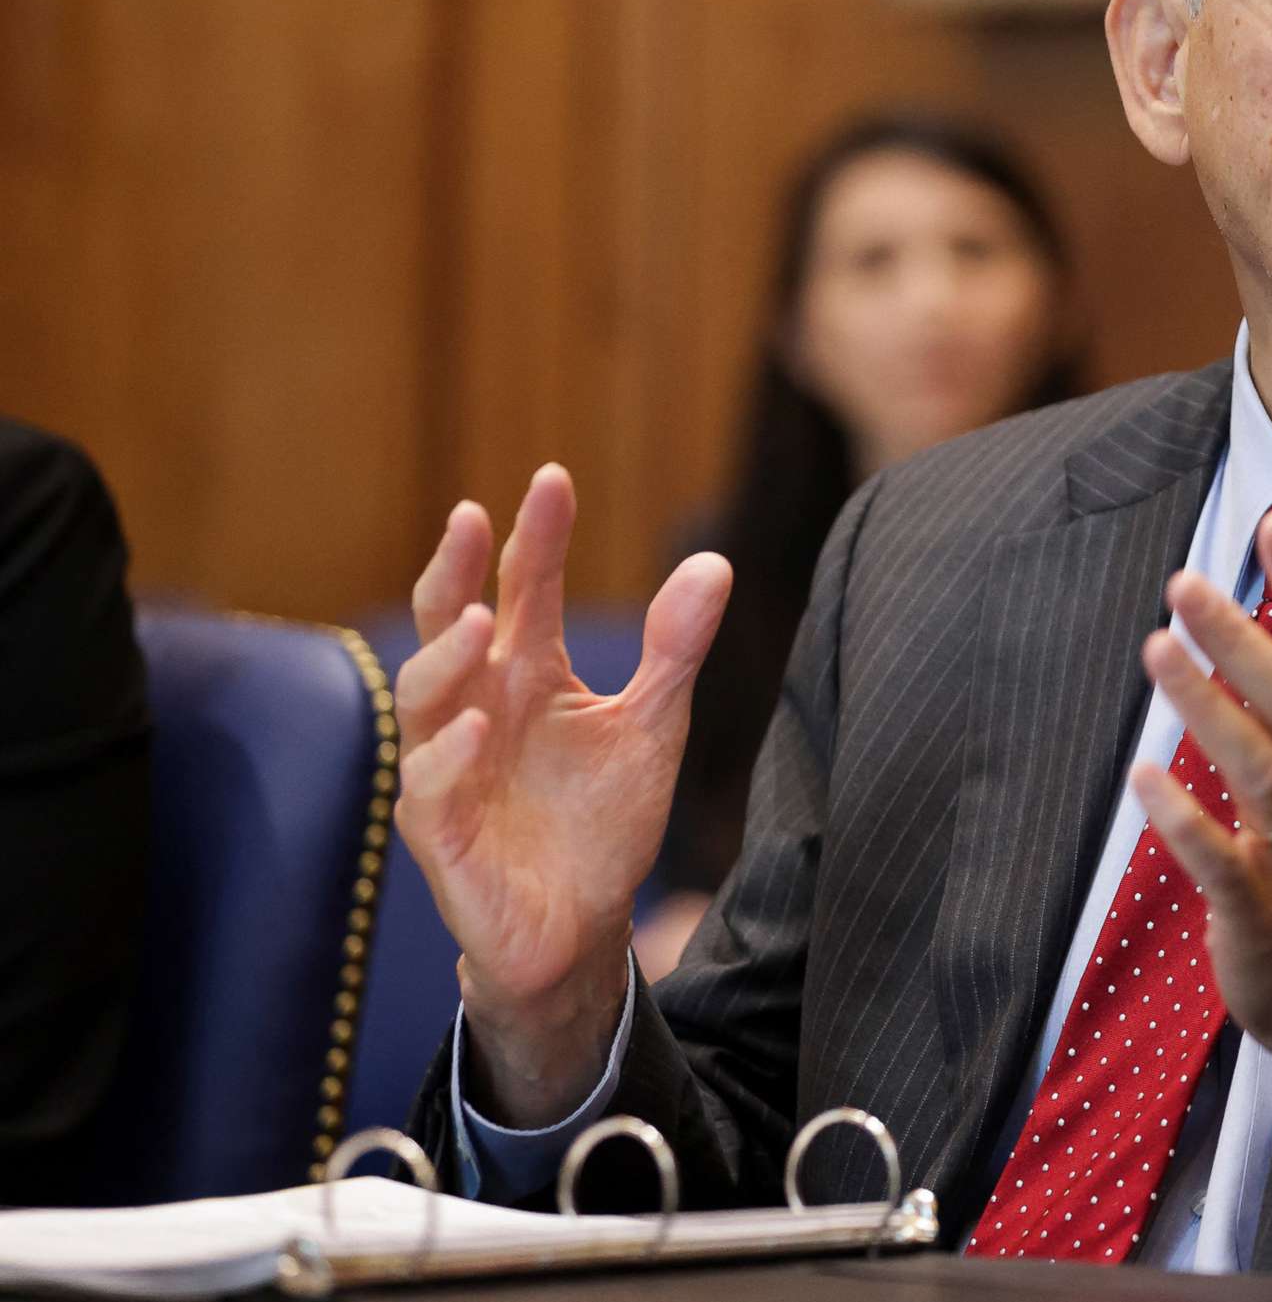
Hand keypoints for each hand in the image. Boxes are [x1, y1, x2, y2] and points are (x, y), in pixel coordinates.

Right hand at [392, 465, 730, 1123]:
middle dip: (454, 571)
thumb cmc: (602, 821)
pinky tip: (476, 726)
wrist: (581, 928)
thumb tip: (714, 561)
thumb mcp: (652, 726)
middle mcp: (477, 707)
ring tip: (482, 619)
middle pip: (449, 623)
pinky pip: (430, 788)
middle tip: (471, 517)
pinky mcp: (442, 833)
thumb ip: (672, 649)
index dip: (535, 536)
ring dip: (446, 656)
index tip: (553, 478)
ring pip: (422, 697)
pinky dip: (448, 756)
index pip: (523, 589)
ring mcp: (450, 768)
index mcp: (526, 675)